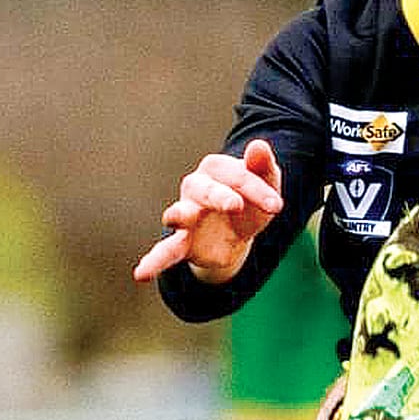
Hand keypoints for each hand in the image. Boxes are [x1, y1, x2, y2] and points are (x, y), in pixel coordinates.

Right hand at [134, 137, 283, 285]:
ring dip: (180, 214)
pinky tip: (141, 273)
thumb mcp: (266, 184)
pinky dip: (154, 262)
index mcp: (217, 168)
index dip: (258, 190)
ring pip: (179, 212)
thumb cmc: (251, 201)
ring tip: (179, 217)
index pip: (237, 175)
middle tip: (236, 205)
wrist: (239, 232)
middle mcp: (196, 188)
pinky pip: (165, 251)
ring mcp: (186, 214)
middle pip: (206, 189)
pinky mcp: (183, 241)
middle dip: (220, 195)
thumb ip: (263, 166)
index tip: (277, 206)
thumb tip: (258, 146)